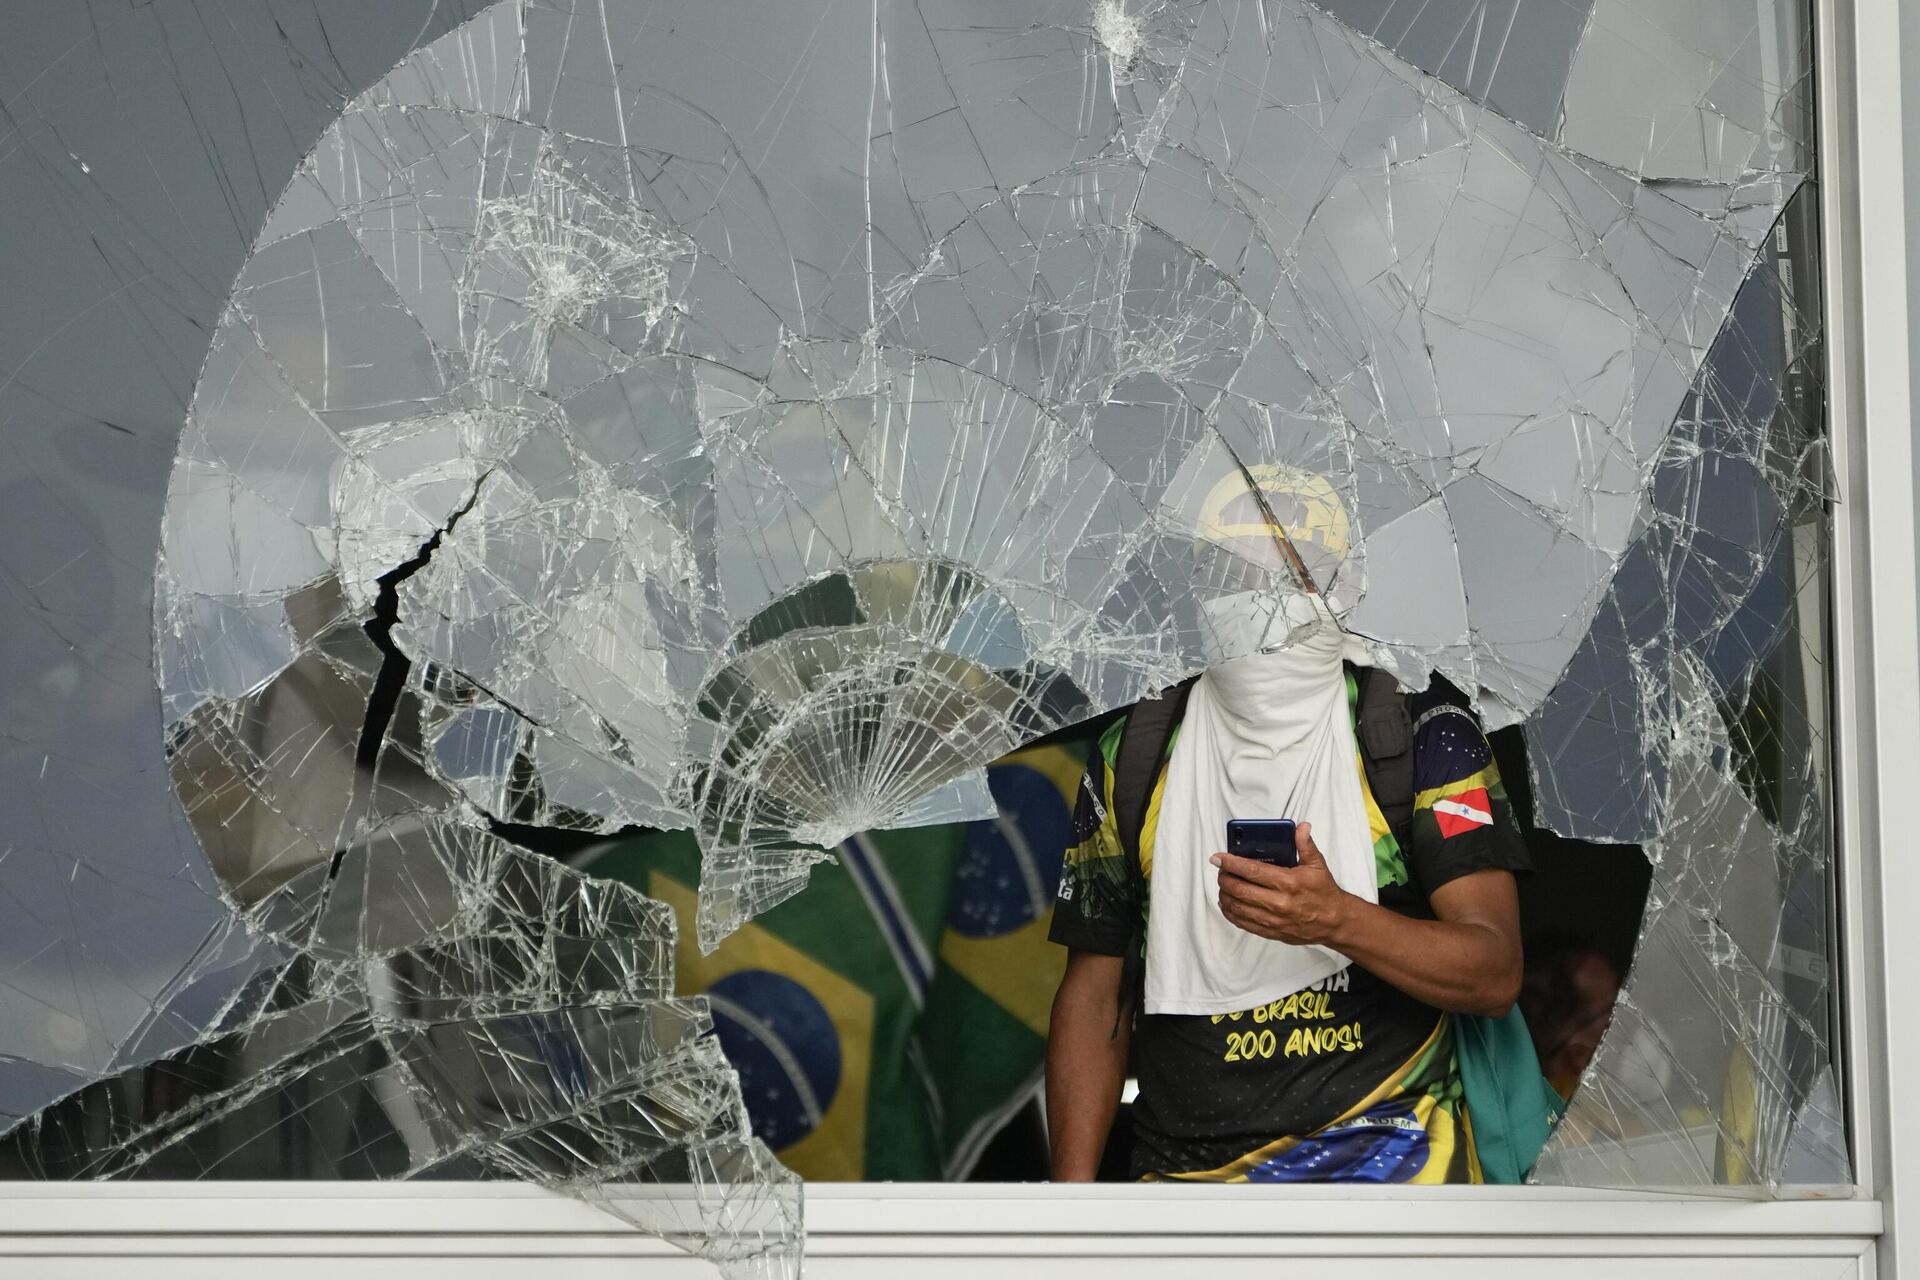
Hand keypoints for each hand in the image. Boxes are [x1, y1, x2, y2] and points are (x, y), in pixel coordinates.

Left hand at [1211, 821, 1350, 946]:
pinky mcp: (1271, 932)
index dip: (1231, 863)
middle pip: (1239, 890)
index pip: (1251, 871)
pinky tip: (1228, 903)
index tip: (1217, 858)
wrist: (1335, 922)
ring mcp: (1273, 920)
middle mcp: (1278, 903)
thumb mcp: (1317, 865)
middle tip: (1220, 871)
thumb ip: (1305, 844)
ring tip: (1223, 885)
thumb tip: (1301, 827)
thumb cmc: (1324, 891)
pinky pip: (1243, 923)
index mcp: (1288, 883)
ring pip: (1238, 908)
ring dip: (1225, 895)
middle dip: (1224, 878)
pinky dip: (1231, 913)